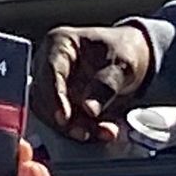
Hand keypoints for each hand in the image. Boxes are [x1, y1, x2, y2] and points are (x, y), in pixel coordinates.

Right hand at [33, 23, 153, 143]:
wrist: (132, 59)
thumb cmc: (123, 51)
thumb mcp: (122, 64)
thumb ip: (106, 85)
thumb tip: (89, 110)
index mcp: (60, 43)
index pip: (50, 70)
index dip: (55, 96)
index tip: (65, 117)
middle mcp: (48, 64)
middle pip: (44, 96)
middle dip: (65, 119)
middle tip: (87, 132)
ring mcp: (51, 85)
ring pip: (50, 114)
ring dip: (74, 128)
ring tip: (103, 132)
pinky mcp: (58, 103)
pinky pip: (63, 122)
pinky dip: (81, 129)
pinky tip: (101, 132)